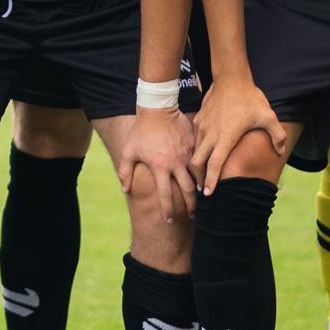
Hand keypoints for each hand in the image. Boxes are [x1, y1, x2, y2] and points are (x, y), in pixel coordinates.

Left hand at [115, 106, 197, 220]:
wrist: (157, 109)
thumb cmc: (141, 131)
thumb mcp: (129, 151)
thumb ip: (125, 171)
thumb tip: (125, 190)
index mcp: (159, 167)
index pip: (165, 195)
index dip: (168, 210)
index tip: (169, 220)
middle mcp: (175, 164)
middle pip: (188, 192)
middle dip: (191, 207)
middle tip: (192, 216)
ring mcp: (187, 155)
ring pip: (199, 178)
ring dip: (201, 192)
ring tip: (202, 201)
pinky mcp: (194, 146)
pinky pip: (201, 163)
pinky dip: (203, 174)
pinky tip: (205, 181)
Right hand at [189, 77, 285, 192]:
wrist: (230, 77)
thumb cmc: (249, 98)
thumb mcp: (268, 116)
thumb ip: (277, 135)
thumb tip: (280, 151)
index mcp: (226, 137)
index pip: (214, 164)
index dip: (211, 181)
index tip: (210, 193)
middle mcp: (210, 134)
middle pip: (197, 162)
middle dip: (199, 178)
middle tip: (203, 190)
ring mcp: (202, 126)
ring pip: (195, 151)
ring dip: (197, 165)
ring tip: (202, 175)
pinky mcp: (199, 119)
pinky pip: (195, 139)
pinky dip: (197, 150)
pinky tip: (204, 154)